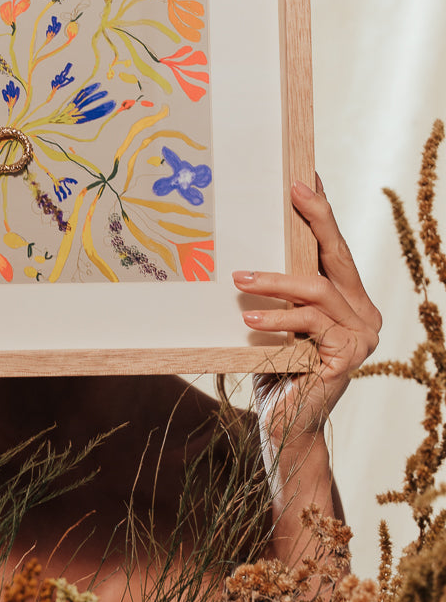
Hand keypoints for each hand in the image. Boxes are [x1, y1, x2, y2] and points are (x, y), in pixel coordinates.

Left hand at [232, 176, 380, 446]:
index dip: (322, 211)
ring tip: (240, 278)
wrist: (286, 425)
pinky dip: (276, 317)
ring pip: (317, 289)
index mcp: (348, 299)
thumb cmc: (275, 368)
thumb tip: (249, 248)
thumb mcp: (277, 319)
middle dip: (317, 218)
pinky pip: (309, 323)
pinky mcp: (348, 356)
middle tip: (293, 190)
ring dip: (275, 280)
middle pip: (339, 255)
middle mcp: (362, 312)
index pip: (334, 248)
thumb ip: (281, 290)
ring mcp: (361, 334)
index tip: (305, 175)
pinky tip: (249, 318)